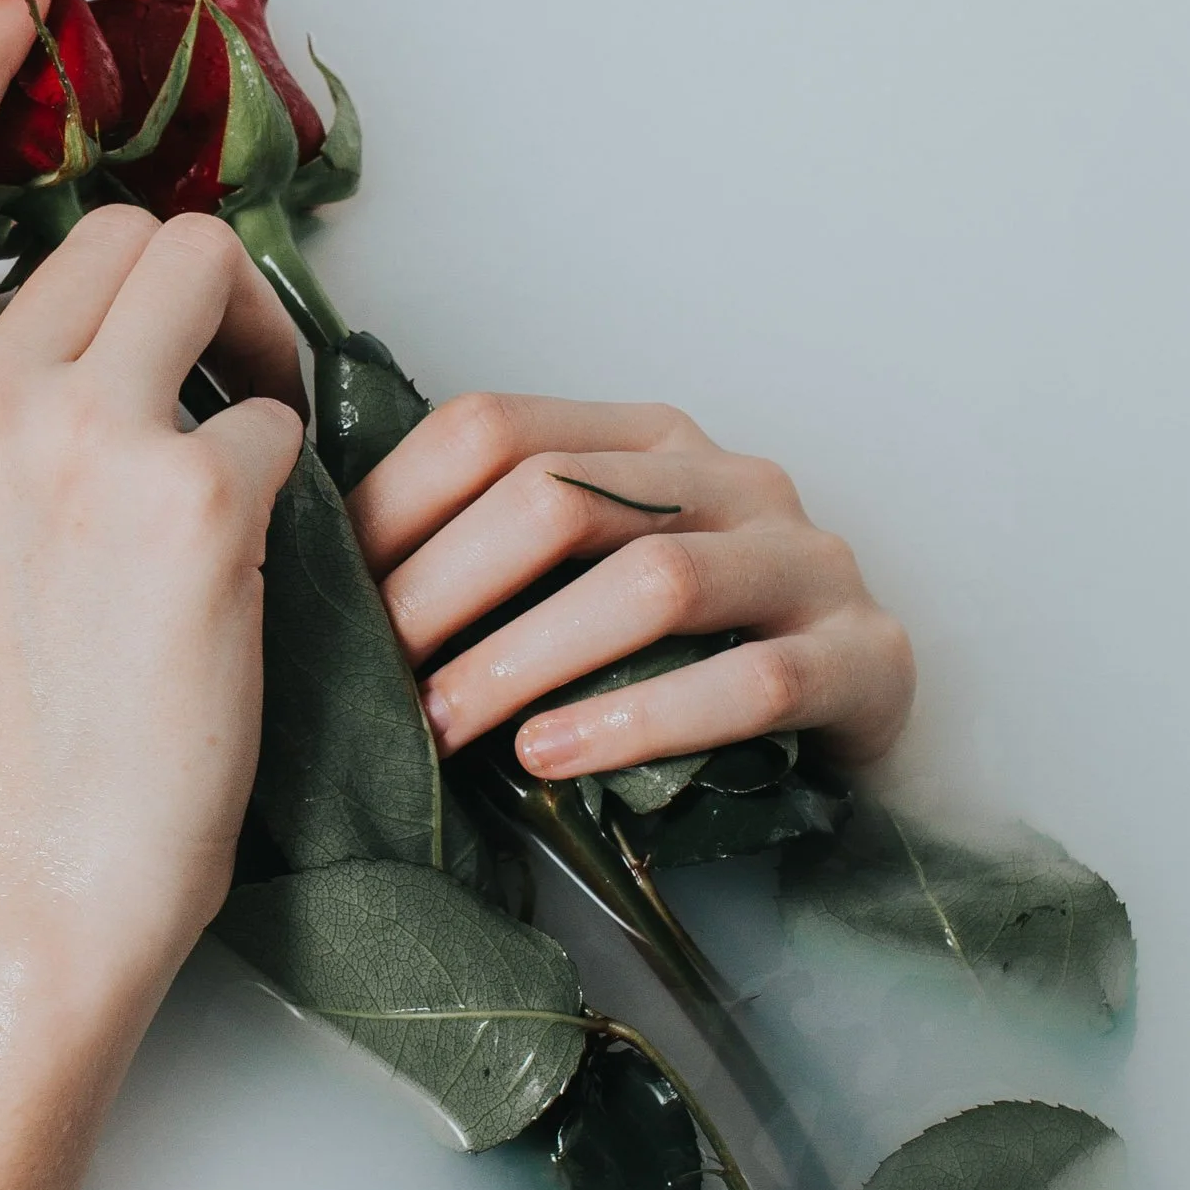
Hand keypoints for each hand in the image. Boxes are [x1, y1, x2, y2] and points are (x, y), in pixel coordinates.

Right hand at [0, 0, 306, 1003]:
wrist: (33, 887)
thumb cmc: (9, 738)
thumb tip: (83, 326)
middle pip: (124, 233)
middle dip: (190, 297)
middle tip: (211, 405)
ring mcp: (80, 439)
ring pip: (211, 277)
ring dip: (251, 351)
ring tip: (234, 466)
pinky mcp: (192, 497)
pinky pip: (281, 412)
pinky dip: (291, 478)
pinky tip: (252, 567)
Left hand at [349, 393, 913, 780]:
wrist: (857, 719)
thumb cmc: (687, 652)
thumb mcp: (586, 579)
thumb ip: (493, 557)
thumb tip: (325, 580)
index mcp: (645, 439)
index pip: (493, 429)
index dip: (395, 507)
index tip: (326, 591)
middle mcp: (730, 478)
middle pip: (557, 498)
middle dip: (443, 592)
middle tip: (373, 677)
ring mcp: (805, 560)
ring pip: (650, 582)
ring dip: (526, 659)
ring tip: (446, 729)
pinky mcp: (864, 656)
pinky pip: (749, 682)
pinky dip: (639, 722)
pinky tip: (553, 759)